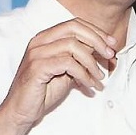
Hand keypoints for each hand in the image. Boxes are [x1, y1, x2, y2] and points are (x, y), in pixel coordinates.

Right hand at [0, 18, 117, 132]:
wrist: (22, 110)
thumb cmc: (44, 90)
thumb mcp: (68, 70)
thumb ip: (81, 57)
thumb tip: (104, 49)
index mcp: (46, 37)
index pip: (74, 24)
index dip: (96, 32)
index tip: (112, 44)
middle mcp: (40, 41)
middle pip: (74, 28)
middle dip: (97, 40)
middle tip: (110, 55)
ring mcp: (37, 53)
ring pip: (73, 46)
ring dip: (91, 62)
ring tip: (99, 77)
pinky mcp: (37, 67)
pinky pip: (68, 63)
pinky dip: (83, 74)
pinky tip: (88, 84)